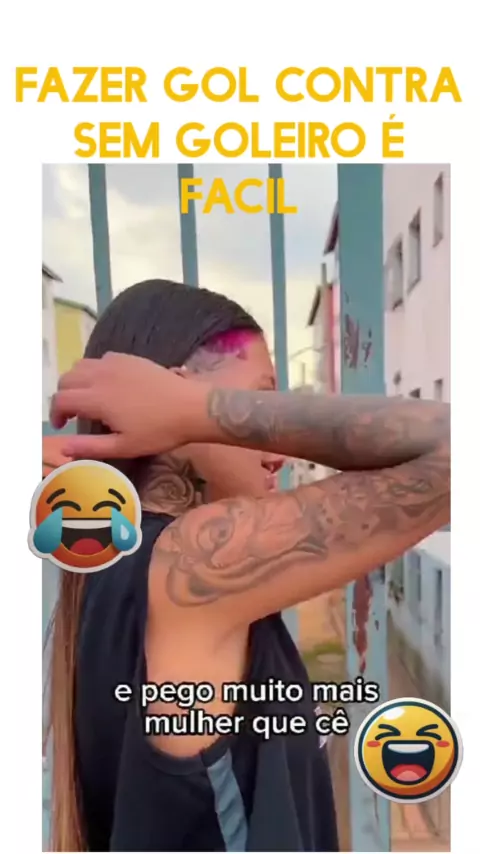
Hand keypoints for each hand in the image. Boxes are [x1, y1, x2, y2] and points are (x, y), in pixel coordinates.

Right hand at [50, 352, 205, 459]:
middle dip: (64, 396)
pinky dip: (95, 370)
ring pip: (81, 365)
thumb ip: (90, 447)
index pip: (61, 399)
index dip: (56, 414)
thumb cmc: (159, 431)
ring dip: (77, 381)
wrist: (192, 407)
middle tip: (73, 413)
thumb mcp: (124, 446)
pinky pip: (101, 359)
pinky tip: (108, 384)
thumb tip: (63, 448)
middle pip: (67, 378)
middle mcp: (101, 375)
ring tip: (87, 398)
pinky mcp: (130, 358)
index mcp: (97, 398)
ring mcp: (116, 363)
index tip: (62, 426)